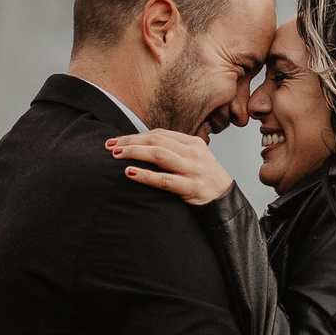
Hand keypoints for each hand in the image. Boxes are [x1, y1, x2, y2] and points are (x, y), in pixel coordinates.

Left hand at [107, 128, 234, 204]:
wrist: (225, 200)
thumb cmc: (204, 179)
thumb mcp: (193, 158)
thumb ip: (173, 150)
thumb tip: (141, 146)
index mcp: (192, 142)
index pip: (159, 133)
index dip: (136, 135)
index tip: (117, 139)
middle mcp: (193, 152)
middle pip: (156, 141)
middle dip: (130, 141)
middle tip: (109, 145)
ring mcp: (192, 169)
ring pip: (158, 155)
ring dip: (134, 153)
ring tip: (116, 155)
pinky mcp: (191, 187)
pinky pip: (164, 180)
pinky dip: (145, 175)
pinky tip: (130, 173)